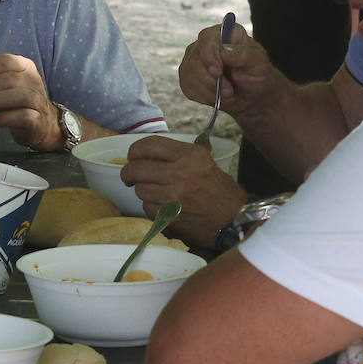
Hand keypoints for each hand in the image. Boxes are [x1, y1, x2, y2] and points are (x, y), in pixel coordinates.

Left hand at [0, 52, 61, 150]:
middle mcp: (33, 80)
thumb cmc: (17, 101)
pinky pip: (22, 116)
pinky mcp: (37, 119)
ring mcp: (37, 100)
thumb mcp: (5, 85)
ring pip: (18, 96)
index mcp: (24, 66)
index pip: (5, 61)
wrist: (41, 124)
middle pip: (9, 79)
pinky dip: (4, 118)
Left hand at [119, 135, 247, 247]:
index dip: (135, 151)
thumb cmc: (219, 189)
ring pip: (140, 189)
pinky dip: (151, 208)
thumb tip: (149, 149)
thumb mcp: (204, 161)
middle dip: (129, 173)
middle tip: (130, 176)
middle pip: (137, 168)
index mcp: (190, 155)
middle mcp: (181, 173)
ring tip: (155, 192)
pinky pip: (148, 208)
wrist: (234, 218)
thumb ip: (178, 153)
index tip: (132, 157)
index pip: (150, 145)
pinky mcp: (171, 216)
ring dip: (143, 191)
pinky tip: (163, 207)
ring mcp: (175, 196)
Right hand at [177, 22, 277, 118]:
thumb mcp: (259, 64)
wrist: (251, 93)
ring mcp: (193, 59)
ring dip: (209, 90)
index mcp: (224, 33)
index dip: (209, 55)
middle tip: (229, 91)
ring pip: (188, 75)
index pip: (207, 38)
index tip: (218, 72)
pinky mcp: (187, 76)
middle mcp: (205, 44)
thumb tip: (223, 51)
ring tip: (227, 94)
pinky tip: (216, 96)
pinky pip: (187, 87)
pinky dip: (203, 96)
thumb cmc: (256, 74)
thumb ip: (243, 55)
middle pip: (194, 59)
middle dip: (211, 80)